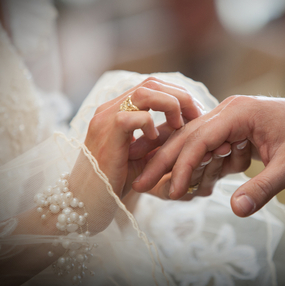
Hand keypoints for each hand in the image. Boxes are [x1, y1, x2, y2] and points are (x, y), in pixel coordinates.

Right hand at [71, 77, 202, 231]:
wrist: (86, 202)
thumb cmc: (115, 180)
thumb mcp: (143, 154)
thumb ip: (160, 137)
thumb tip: (188, 126)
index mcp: (118, 109)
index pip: (152, 85)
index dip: (177, 94)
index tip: (196, 112)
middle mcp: (110, 108)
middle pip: (152, 82)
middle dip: (181, 96)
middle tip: (198, 115)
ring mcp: (106, 119)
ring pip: (144, 93)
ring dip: (171, 106)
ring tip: (180, 125)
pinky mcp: (107, 135)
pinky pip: (134, 117)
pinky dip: (151, 124)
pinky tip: (155, 139)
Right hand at [132, 95, 284, 216]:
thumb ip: (263, 188)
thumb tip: (236, 211)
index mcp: (239, 112)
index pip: (200, 138)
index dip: (182, 165)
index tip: (169, 190)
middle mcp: (231, 112)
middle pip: (189, 137)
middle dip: (165, 161)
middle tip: (140, 182)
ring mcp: (232, 120)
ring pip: (197, 143)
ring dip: (183, 166)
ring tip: (163, 188)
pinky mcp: (237, 132)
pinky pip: (212, 149)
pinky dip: (204, 167)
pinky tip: (197, 184)